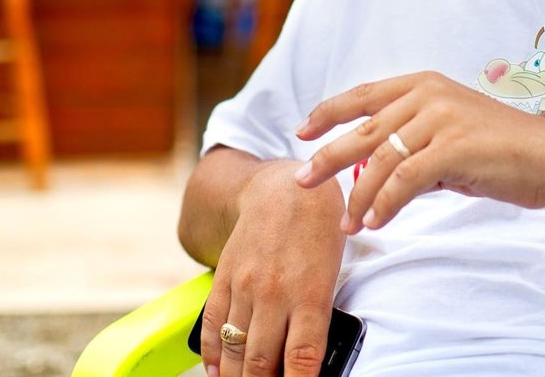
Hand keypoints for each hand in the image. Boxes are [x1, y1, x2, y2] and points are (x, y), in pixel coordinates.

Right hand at [199, 160, 344, 376]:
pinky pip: (211, 326)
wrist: (282, 187)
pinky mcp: (224, 278)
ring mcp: (245, 286)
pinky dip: (212, 355)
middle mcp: (275, 293)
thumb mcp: (333, 271)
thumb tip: (308, 360)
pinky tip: (218, 372)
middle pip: (262, 363)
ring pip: (235, 350)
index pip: (302, 358)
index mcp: (311, 293)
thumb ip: (319, 315)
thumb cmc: (319, 228)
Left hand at [294, 71, 544, 232]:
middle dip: (327, 157)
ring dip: (359, 195)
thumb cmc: (503, 149)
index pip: (364, 95)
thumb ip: (414, 143)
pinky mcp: (452, 148)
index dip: (328, 111)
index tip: (302, 131)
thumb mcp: (452, 134)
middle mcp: (428, 95)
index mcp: (424, 84)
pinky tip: (376, 222)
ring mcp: (440, 119)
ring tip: (347, 222)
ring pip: (380, 161)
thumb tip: (376, 171)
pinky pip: (404, 181)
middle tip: (302, 182)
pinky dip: (385, 204)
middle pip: (362, 129)